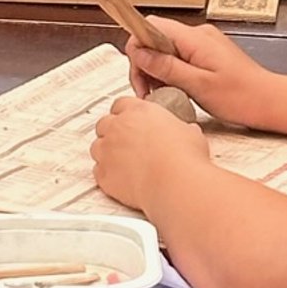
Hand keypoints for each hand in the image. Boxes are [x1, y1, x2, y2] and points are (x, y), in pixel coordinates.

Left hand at [90, 93, 209, 209]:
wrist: (175, 183)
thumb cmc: (183, 157)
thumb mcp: (190, 132)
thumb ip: (181, 128)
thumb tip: (186, 131)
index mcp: (138, 111)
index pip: (121, 104)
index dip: (125, 113)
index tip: (130, 121)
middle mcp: (118, 127)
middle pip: (104, 124)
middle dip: (112, 132)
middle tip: (125, 142)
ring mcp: (107, 150)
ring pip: (97, 147)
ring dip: (106, 152)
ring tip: (121, 162)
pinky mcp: (104, 174)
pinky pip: (98, 172)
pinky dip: (107, 175)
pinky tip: (119, 179)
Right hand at [124, 20, 282, 131]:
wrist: (270, 102)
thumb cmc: (240, 97)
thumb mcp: (198, 85)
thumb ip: (166, 67)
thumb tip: (138, 52)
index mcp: (194, 38)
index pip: (151, 27)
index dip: (138, 48)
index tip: (139, 76)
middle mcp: (198, 35)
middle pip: (156, 40)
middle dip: (146, 66)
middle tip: (148, 94)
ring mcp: (203, 44)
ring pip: (166, 51)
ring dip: (158, 73)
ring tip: (162, 96)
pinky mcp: (207, 55)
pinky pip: (179, 58)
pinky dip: (171, 75)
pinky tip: (176, 93)